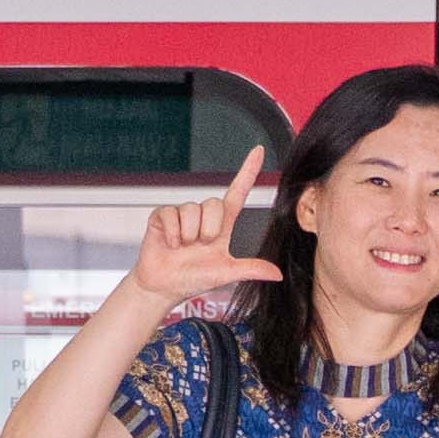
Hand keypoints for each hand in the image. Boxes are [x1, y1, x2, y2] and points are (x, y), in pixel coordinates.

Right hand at [135, 147, 288, 317]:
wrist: (164, 286)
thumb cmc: (194, 278)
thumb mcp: (226, 273)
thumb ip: (250, 269)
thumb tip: (276, 274)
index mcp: (222, 225)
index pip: (238, 193)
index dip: (248, 171)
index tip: (259, 151)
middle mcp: (203, 216)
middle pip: (213, 203)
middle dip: (209, 228)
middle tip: (201, 245)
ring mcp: (182, 215)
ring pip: (191, 210)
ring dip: (189, 234)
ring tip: (184, 247)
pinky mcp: (162, 216)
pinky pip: (170, 215)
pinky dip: (172, 234)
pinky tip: (171, 244)